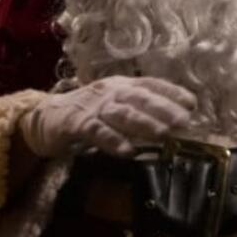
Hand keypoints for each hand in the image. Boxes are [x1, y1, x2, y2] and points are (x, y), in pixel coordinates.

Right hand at [18, 75, 196, 158]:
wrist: (43, 119)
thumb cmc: (86, 115)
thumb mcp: (113, 108)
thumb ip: (138, 113)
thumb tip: (172, 124)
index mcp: (119, 86)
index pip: (149, 84)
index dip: (171, 92)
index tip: (192, 103)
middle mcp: (108, 92)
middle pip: (139, 97)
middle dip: (163, 108)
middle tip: (184, 121)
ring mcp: (92, 107)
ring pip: (122, 113)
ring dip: (144, 123)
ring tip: (164, 134)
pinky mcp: (76, 123)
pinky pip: (97, 131)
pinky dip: (113, 141)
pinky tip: (128, 151)